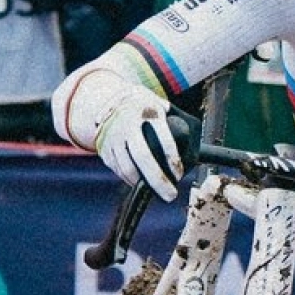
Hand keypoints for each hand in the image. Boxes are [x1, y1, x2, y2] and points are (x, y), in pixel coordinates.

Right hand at [67, 72, 184, 199]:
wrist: (108, 98)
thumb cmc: (145, 107)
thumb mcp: (163, 106)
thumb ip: (180, 123)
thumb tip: (192, 153)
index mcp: (148, 112)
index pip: (163, 139)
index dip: (173, 160)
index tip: (178, 174)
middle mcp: (128, 124)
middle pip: (143, 157)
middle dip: (159, 180)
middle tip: (171, 195)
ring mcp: (113, 136)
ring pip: (128, 169)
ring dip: (143, 184)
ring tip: (157, 191)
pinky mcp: (103, 148)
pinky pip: (118, 170)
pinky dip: (130, 180)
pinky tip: (140, 182)